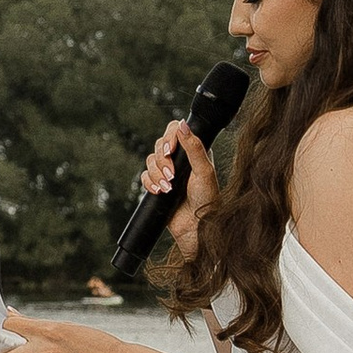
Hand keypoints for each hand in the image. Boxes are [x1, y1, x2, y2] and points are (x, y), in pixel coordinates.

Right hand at [139, 120, 218, 266]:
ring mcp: (168, 173)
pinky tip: (159, 192)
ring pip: (150, 161)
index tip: (170, 149)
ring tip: (168, 188)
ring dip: (157, 175)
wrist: (197, 228)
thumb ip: (194, 147)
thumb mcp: (204, 171)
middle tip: (172, 175)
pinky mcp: (158, 186)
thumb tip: (183, 124)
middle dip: (163, 161)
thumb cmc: (207, 200)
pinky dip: (150, 183)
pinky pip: (145, 177)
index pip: (175, 130)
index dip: (169, 137)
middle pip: (159, 145)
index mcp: (194, 152)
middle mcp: (180, 160)